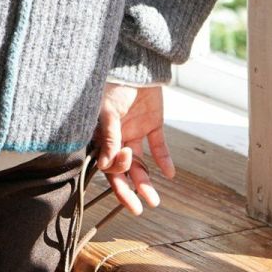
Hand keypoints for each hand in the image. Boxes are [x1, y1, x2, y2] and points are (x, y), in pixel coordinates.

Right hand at [93, 83, 175, 215]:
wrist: (137, 62)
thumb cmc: (114, 82)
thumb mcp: (108, 110)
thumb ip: (109, 136)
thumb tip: (105, 164)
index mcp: (102, 134)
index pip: (107, 163)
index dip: (116, 171)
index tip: (126, 167)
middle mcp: (118, 136)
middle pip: (122, 169)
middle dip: (129, 190)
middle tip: (139, 209)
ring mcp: (135, 130)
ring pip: (140, 163)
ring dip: (146, 181)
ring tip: (155, 201)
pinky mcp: (153, 123)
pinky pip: (158, 146)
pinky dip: (164, 160)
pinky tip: (170, 174)